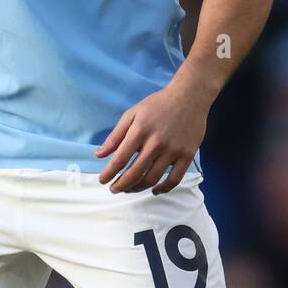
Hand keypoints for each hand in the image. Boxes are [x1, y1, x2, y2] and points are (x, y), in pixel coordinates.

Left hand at [94, 82, 208, 194]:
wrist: (189, 97)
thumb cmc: (157, 105)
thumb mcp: (132, 113)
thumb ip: (115, 135)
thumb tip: (99, 154)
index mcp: (140, 130)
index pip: (120, 159)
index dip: (109, 173)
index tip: (103, 180)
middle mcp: (156, 142)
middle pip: (135, 172)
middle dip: (121, 185)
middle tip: (114, 189)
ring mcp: (173, 150)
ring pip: (153, 178)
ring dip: (138, 188)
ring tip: (130, 189)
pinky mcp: (187, 155)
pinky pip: (175, 179)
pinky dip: (163, 189)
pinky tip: (154, 190)